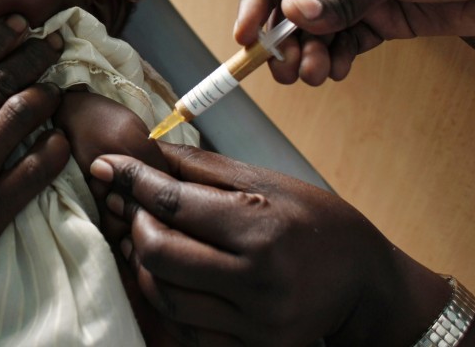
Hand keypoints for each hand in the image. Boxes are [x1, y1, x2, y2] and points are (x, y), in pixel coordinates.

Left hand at [87, 145, 452, 346]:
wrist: (368, 289)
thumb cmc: (319, 224)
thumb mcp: (269, 182)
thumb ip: (202, 168)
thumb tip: (144, 149)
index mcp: (261, 227)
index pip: (173, 203)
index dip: (131, 180)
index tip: (107, 166)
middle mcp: (256, 280)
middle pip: (157, 253)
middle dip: (135, 224)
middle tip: (135, 207)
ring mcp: (254, 323)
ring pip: (163, 294)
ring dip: (143, 262)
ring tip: (146, 237)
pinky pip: (185, 326)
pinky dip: (166, 296)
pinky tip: (168, 273)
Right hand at [234, 0, 474, 83]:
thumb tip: (294, 16)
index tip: (246, 32)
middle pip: (291, 0)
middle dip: (281, 36)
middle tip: (281, 66)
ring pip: (315, 27)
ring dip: (306, 53)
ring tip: (312, 75)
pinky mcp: (386, 18)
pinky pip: (344, 42)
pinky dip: (333, 59)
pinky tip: (334, 70)